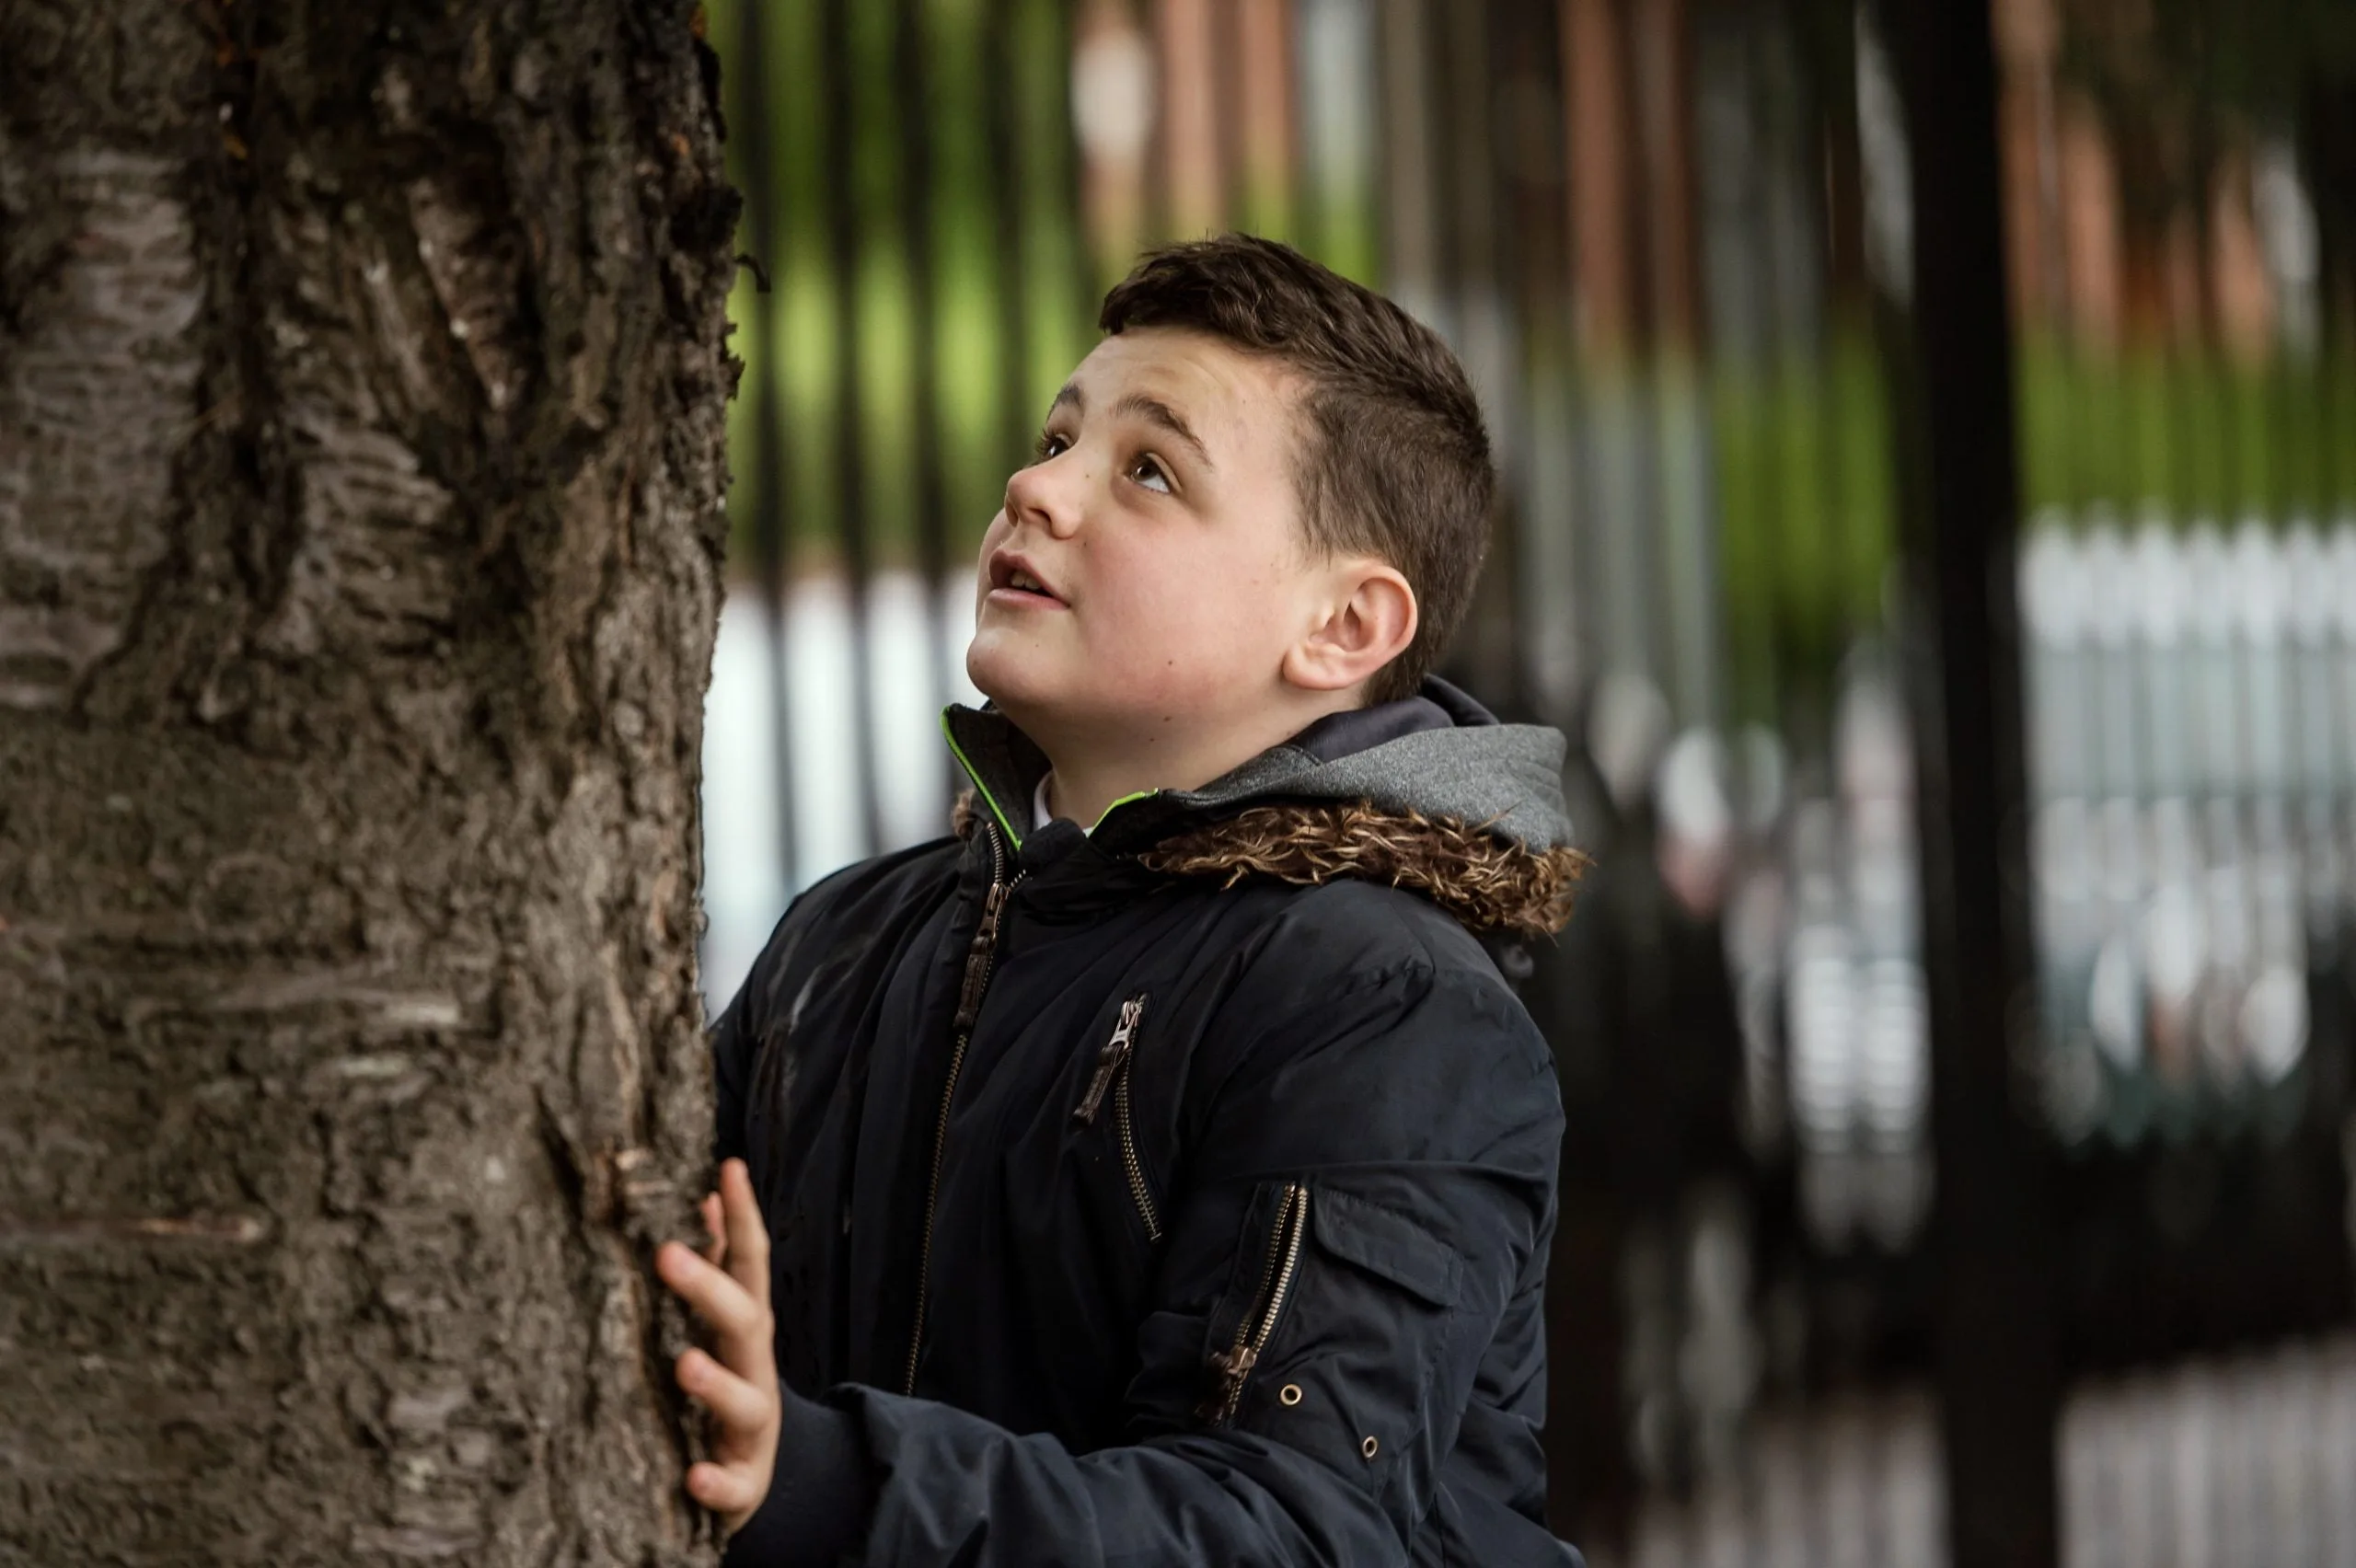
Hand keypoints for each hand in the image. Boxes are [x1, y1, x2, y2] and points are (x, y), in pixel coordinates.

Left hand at [657, 1158, 779, 1536]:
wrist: (757, 1475)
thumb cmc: (730, 1382)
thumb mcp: (728, 1320)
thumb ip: (720, 1260)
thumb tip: (707, 1192)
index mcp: (748, 1327)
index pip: (750, 1262)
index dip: (743, 1215)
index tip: (729, 1167)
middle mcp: (756, 1369)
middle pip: (744, 1321)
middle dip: (710, 1287)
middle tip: (666, 1252)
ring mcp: (751, 1426)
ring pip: (745, 1401)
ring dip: (717, 1383)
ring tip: (686, 1366)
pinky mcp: (742, 1482)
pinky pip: (731, 1484)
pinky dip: (716, 1481)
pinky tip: (695, 1476)